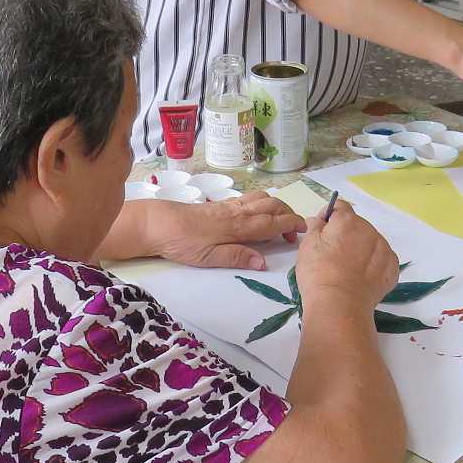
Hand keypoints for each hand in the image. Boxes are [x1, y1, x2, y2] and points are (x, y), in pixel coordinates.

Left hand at [145, 193, 304, 270]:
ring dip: (277, 206)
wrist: (158, 224)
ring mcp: (228, 206)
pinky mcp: (219, 205)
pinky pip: (249, 199)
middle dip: (289, 215)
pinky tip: (259, 213)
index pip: (273, 222)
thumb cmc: (182, 243)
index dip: (292, 224)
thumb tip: (263, 263)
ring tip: (281, 221)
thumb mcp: (209, 258)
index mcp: (238, 226)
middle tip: (295, 232)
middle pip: (272, 206)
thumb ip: (237, 257)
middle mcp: (237, 212)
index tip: (305, 230)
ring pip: (261, 199)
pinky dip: (262, 203)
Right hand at [292, 198, 398, 318]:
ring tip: (348, 269)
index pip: (340, 207)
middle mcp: (370, 230)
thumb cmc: (318, 273)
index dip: (329, 217)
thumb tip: (319, 219)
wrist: (339, 306)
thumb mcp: (307, 245)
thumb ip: (315, 226)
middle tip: (333, 255)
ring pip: (371, 241)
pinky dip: (374, 264)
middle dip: (346, 234)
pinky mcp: (392, 267)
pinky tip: (361, 277)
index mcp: (348, 221)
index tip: (323, 231)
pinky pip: (382, 259)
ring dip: (361, 248)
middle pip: (357, 225)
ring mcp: (384, 249)